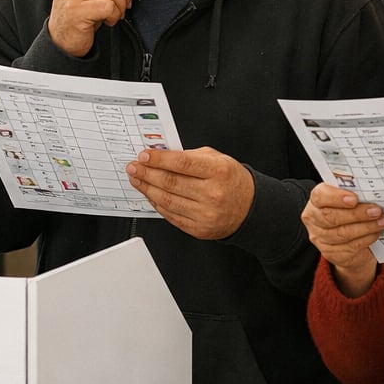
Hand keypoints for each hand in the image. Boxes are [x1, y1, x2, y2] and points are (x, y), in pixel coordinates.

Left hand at [126, 147, 253, 240]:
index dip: (159, 159)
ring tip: (137, 179)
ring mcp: (205, 214)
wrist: (250, 209)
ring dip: (147, 189)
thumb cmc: (232, 181)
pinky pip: (170, 215)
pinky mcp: (198, 228)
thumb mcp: (218, 159)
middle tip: (134, 167)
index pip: (182, 163)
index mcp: (218, 172)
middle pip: (170, 182)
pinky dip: (156, 204)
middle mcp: (212, 194)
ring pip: (167, 200)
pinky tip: (150, 195)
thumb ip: (191, 156)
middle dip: (147, 173)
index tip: (144, 156)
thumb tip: (162, 155)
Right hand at [301, 183, 383, 296]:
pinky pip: (349, 247)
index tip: (354, 199)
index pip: (319, 196)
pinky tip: (376, 233)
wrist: (350, 240)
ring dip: (366, 227)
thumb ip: (355, 194)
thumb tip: (372, 191)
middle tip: (376, 211)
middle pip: (330, 217)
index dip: (336, 198)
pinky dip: (366, 239)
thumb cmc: (351, 212)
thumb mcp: (350, 200)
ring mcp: (320, 238)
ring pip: (342, 233)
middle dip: (356, 214)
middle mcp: (314, 219)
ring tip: (382, 222)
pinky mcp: (331, 253)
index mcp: (316, 201)